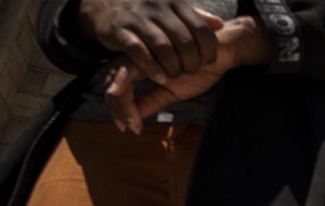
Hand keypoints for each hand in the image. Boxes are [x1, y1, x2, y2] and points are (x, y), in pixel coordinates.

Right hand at [77, 0, 221, 81]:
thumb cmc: (148, 12)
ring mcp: (137, 18)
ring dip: (173, 67)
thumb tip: (219, 24)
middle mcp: (157, 7)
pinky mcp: (119, 30)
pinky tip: (161, 78)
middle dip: (192, 62)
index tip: (209, 62)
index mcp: (174, 3)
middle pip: (184, 41)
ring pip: (163, 47)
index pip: (201, 29)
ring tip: (176, 75)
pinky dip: (152, 68)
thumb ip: (196, 17)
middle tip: (192, 71)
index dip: (209, 49)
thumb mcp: (173, 10)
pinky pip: (138, 51)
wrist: (106, 2)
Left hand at [105, 16, 270, 132]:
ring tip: (133, 124)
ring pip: (120, 75)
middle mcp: (138, 55)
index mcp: (141, 64)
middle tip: (126, 127)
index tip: (125, 127)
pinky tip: (140, 111)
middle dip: (117, 106)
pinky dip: (132, 92)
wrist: (221, 52)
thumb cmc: (198, 69)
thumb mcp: (173, 92)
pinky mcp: (153, 48)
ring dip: (123, 103)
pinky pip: (134, 69)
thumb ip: (152, 101)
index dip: (117, 106)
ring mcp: (144, 50)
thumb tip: (133, 119)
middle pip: (113, 79)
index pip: (118, 83)